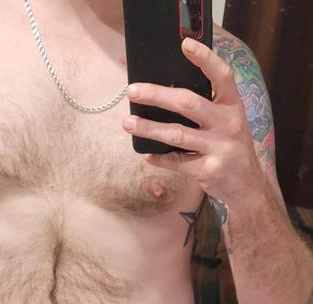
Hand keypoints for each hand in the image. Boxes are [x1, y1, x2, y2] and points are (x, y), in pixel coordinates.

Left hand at [122, 36, 266, 205]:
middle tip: (132, 91)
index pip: (222, 76)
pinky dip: (159, 158)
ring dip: (148, 128)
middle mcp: (228, 124)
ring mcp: (219, 148)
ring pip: (176, 134)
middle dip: (156, 95)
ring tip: (128, 123)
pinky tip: (146, 154)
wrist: (247, 186)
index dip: (204, 59)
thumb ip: (207, 109)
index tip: (184, 45)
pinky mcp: (208, 170)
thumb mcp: (227, 124)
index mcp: (233, 107)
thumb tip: (164, 96)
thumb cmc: (229, 148)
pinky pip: (176, 162)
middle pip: (187, 102)